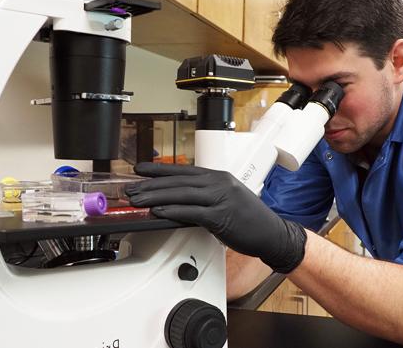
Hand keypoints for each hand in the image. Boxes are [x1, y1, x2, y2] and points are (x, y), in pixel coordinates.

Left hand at [125, 162, 307, 273]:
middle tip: (131, 189)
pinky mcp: (221, 217)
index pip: (183, 170)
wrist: (272, 234)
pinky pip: (192, 212)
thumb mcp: (227, 199)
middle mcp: (219, 184)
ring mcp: (221, 199)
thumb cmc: (250, 219)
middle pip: (178, 181)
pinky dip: (173, 211)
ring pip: (182, 194)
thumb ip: (205, 196)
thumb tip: (179, 200)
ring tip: (138, 200)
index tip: (140, 169)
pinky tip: (159, 212)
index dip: (159, 170)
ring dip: (156, 196)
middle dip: (151, 184)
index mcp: (219, 177)